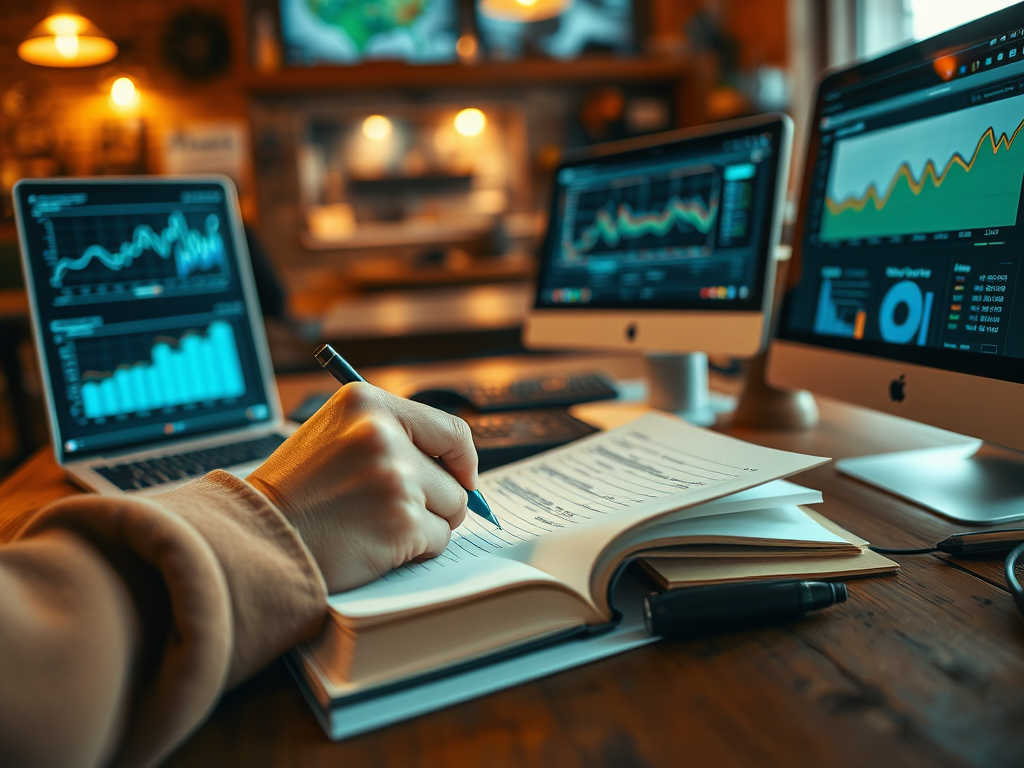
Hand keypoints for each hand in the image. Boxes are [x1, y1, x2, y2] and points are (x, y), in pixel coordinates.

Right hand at [247, 383, 476, 591]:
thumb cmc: (296, 492)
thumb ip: (391, 437)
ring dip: (424, 526)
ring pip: (450, 510)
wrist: (257, 535)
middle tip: (394, 514)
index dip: (463, 460)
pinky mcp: (400, 522)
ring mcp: (395, 479)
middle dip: (435, 502)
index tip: (463, 479)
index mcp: (367, 403)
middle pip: (454, 478)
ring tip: (378, 526)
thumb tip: (459, 468)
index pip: (450, 430)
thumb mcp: (335, 436)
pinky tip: (375, 545)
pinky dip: (414, 551)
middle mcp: (384, 434)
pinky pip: (438, 541)